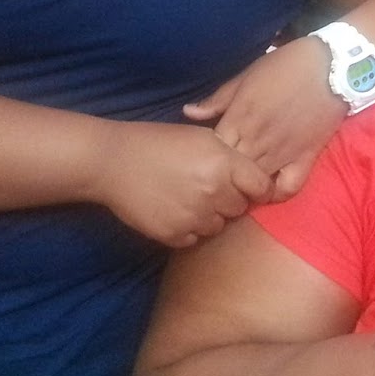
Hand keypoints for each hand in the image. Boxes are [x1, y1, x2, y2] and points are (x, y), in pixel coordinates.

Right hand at [88, 121, 273, 247]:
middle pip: (240, 208)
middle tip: (206, 187)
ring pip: (218, 226)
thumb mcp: (202, 137)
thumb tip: (256, 178)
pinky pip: (195, 238)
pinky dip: (188, 228)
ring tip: (185, 196)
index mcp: (223, 164)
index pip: (262, 187)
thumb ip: (232, 157)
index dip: (258, 188)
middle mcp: (213, 192)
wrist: (112, 162)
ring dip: (209, 216)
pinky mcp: (174, 235)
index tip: (250, 188)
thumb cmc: (158, 143)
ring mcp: (194, 216)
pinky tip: (172, 209)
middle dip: (229, 200)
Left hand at [183, 38, 346, 198]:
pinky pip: (288, 188)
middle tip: (219, 177)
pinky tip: (269, 190)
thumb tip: (188, 113)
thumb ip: (217, 99)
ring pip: (255, 184)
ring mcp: (282, 153)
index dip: (205, 157)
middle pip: (230, 173)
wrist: (330, 66)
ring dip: (245, 188)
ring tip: (239, 187)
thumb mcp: (245, 76)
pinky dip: (277, 194)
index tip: (204, 158)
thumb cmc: (284, 66)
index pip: (212, 151)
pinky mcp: (305, 159)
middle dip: (222, 177)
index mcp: (239, 119)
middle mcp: (257, 141)